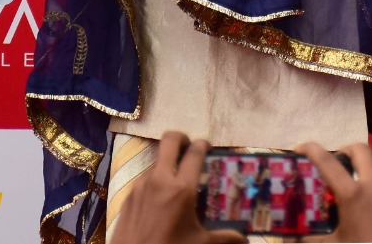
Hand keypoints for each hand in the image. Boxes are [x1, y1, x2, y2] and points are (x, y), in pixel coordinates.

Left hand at [112, 131, 244, 243]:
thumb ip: (224, 238)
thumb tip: (244, 239)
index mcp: (181, 189)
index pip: (195, 152)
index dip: (204, 144)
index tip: (208, 147)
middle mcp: (159, 180)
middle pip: (170, 140)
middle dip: (182, 138)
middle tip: (190, 148)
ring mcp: (140, 185)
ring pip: (156, 161)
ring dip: (168, 164)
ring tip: (178, 182)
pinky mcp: (128, 196)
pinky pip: (145, 179)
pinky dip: (156, 182)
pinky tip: (162, 201)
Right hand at [301, 142, 371, 242]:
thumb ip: (309, 240)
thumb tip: (290, 238)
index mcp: (353, 195)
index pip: (328, 161)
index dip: (311, 149)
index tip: (299, 148)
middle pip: (360, 151)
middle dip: (343, 150)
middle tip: (330, 164)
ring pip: (371, 176)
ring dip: (355, 179)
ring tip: (340, 202)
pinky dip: (367, 199)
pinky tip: (359, 220)